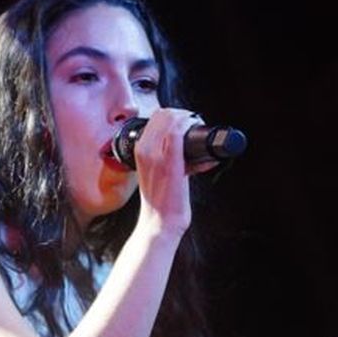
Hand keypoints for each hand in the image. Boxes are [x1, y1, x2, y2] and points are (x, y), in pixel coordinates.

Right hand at [130, 108, 206, 239]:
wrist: (160, 222)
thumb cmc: (162, 200)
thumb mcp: (157, 172)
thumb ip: (167, 157)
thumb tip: (189, 149)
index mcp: (140, 150)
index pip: (156, 117)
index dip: (174, 114)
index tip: (187, 120)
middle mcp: (145, 150)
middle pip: (164, 114)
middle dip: (183, 114)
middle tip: (194, 123)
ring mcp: (156, 155)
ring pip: (170, 119)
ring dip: (189, 118)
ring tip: (197, 127)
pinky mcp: (169, 163)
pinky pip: (176, 133)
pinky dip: (189, 127)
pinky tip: (197, 132)